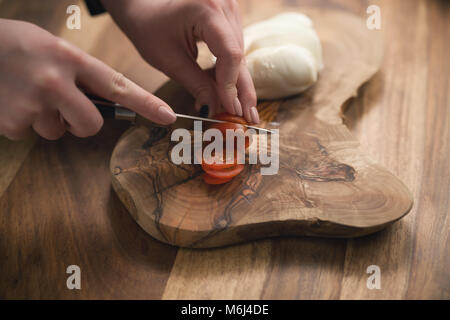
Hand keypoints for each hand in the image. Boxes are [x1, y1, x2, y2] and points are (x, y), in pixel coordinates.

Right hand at [0, 19, 175, 140]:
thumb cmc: (19, 46)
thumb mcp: (56, 49)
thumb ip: (82, 75)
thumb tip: (108, 103)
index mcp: (71, 58)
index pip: (118, 85)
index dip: (146, 104)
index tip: (167, 116)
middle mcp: (55, 81)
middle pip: (91, 125)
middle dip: (82, 124)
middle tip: (64, 107)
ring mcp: (32, 102)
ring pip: (58, 132)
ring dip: (47, 119)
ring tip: (28, 94)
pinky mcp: (12, 120)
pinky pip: (30, 134)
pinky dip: (23, 123)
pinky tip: (12, 101)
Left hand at [102, 0, 258, 122]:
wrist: (144, 7)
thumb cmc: (149, 28)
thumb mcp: (169, 60)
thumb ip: (196, 84)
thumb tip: (214, 110)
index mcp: (207, 10)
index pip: (229, 54)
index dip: (231, 85)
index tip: (230, 110)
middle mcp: (224, 6)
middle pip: (239, 55)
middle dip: (243, 90)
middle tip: (249, 119)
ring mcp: (229, 10)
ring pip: (239, 55)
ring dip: (238, 84)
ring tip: (239, 111)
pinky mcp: (228, 18)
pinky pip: (234, 49)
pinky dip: (230, 72)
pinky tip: (229, 93)